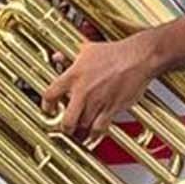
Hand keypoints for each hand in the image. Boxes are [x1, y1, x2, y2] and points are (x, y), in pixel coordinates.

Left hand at [42, 33, 159, 144]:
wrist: (137, 58)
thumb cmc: (114, 53)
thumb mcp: (86, 49)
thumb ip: (69, 55)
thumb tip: (57, 56)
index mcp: (73, 76)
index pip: (50, 95)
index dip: (46, 106)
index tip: (49, 110)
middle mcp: (83, 91)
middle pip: (66, 120)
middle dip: (64, 128)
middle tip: (65, 128)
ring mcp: (97, 102)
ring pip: (83, 126)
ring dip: (80, 131)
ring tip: (79, 132)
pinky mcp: (111, 109)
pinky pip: (99, 129)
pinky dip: (95, 134)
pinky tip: (93, 134)